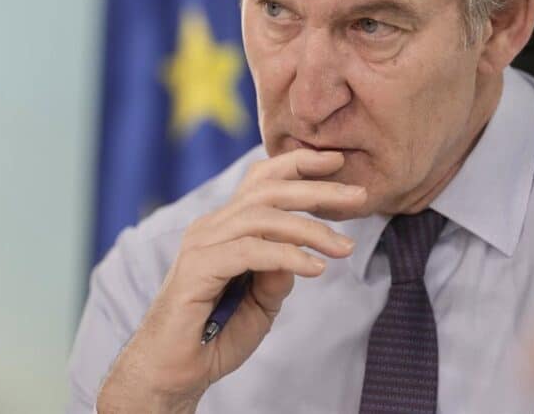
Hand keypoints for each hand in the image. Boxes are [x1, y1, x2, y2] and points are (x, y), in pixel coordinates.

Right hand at [96, 149, 365, 413]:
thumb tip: (301, 253)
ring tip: (344, 248)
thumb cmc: (215, 337)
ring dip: (309, 228)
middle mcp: (211, 227)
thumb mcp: (261, 304)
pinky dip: (286, 255)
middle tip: (359, 197)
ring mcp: (201, 244)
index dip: (297, 165)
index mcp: (225, 227)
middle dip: (316, 190)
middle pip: (266, 191)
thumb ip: (278, 276)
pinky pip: (249, 251)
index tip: (337, 162)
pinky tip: (314, 269)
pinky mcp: (197, 268)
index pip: (260, 182)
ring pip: (261, 217)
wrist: (174, 371)